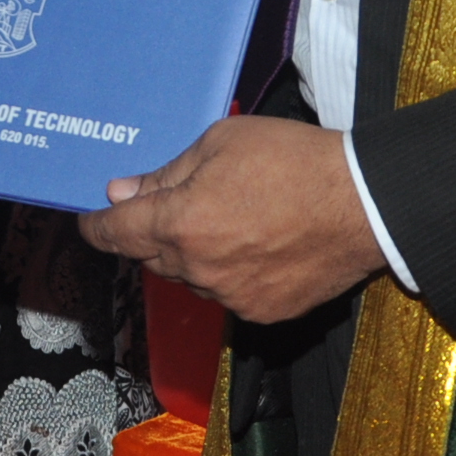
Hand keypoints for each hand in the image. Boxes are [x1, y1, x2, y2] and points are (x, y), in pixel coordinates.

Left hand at [78, 116, 384, 321]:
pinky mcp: (262, 313)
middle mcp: (199, 268)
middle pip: (152, 257)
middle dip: (155, 232)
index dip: (97, 227)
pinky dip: (229, 272)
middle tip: (178, 202)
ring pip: (191, 277)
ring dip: (194, 253)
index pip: (117, 234)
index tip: (90, 222)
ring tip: (232, 217)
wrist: (364, 203)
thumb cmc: (293, 160)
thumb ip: (167, 173)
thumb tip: (123, 192)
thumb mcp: (221, 142)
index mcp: (181, 224)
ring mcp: (231, 297)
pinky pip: (227, 294)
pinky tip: (257, 243)